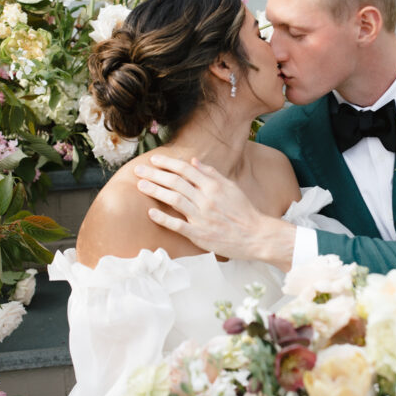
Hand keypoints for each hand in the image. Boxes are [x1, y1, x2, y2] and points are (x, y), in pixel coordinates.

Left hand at [134, 155, 295, 267]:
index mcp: (214, 186)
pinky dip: (163, 219)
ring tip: (141, 185)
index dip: (168, 164)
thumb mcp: (231, 187)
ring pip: (174, 200)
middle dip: (155, 174)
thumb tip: (194, 162)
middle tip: (138, 170)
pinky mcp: (200, 234)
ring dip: (156, 191)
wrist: (256, 235)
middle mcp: (206, 199)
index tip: (153, 160)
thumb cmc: (244, 211)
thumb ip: (212, 174)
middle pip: (176, 183)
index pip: (186, 170)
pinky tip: (150, 213)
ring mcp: (202, 217)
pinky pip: (178, 225)